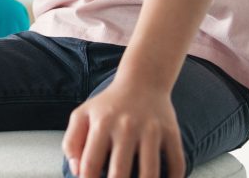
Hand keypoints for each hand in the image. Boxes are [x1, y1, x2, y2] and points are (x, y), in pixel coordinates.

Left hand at [62, 79, 184, 177]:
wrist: (143, 81)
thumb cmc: (108, 106)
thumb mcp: (82, 115)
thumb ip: (71, 142)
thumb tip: (77, 172)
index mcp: (102, 124)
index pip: (90, 164)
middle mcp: (127, 127)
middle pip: (120, 173)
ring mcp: (152, 130)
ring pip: (150, 173)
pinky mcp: (171, 133)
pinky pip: (176, 164)